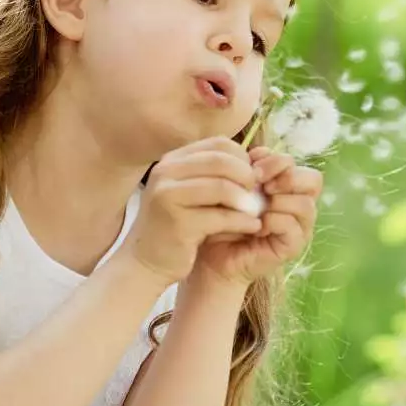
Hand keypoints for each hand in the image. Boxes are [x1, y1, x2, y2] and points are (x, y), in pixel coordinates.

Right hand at [116, 137, 264, 286]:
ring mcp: (168, 196)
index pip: (218, 144)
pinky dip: (243, 222)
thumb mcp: (190, 192)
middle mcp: (165, 172)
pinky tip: (252, 227)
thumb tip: (256, 160)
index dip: (242, 159)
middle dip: (247, 177)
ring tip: (256, 212)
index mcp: (171, 160)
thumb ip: (214, 174)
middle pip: (222, 161)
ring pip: (222, 187)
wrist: (147, 261)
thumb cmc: (176, 225)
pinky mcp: (177, 223)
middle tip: (258, 195)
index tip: (253, 178)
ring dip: (247, 200)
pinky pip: (221, 216)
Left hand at [192, 147, 321, 287]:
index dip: (278, 160)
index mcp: (287, 187)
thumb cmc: (223, 216)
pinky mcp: (292, 246)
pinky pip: (293, 227)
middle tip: (260, 183)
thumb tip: (258, 152)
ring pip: (305, 204)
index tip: (252, 166)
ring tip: (257, 205)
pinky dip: (274, 220)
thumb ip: (250, 168)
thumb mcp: (236, 186)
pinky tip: (255, 224)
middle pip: (313, 180)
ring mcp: (299, 227)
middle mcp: (298, 205)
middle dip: (285, 176)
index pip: (299, 165)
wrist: (212, 253)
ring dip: (279, 200)